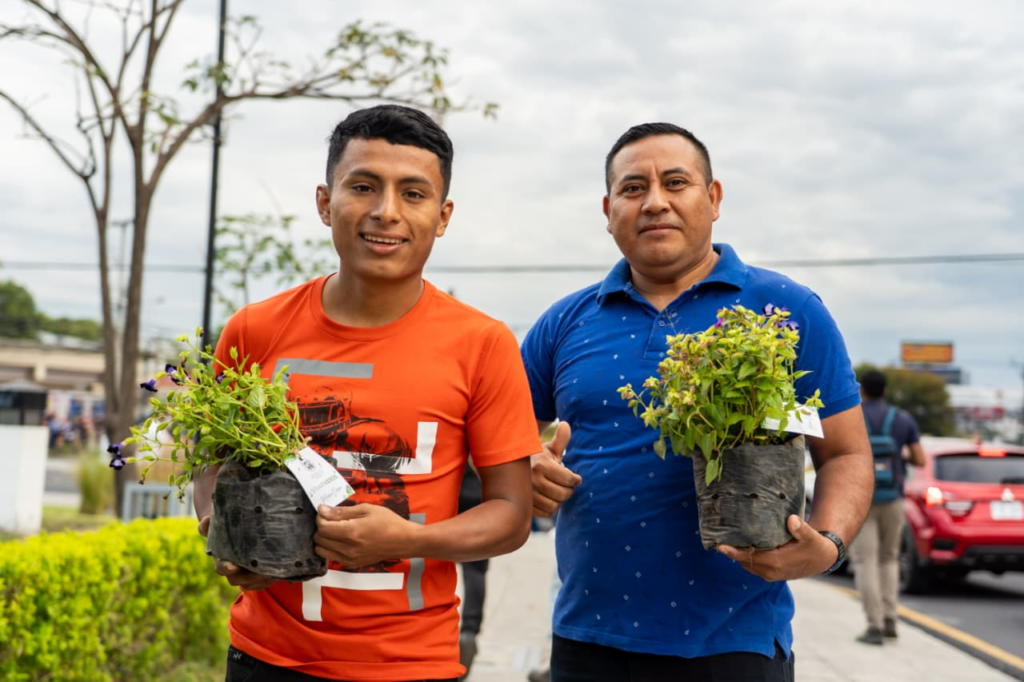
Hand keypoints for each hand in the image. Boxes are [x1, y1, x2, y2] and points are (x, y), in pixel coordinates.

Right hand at [198, 515, 276, 590]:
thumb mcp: (218, 523)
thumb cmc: (226, 527)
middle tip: (262, 570)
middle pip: (237, 580)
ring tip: (274, 572)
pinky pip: (260, 584)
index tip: (233, 566)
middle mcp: (230, 571)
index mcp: (221, 559)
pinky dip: (268, 580)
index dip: (227, 568)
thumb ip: (210, 524)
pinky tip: (279, 572)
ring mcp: (242, 576)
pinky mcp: (254, 578)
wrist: (237, 531)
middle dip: (249, 576)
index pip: (222, 567)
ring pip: (249, 584)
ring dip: (261, 580)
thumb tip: (206, 520)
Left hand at [315, 503, 413, 567]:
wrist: (403, 541)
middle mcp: (348, 549)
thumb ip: (342, 511)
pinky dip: (330, 548)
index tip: (326, 511)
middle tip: (331, 519)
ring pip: (322, 551)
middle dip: (321, 528)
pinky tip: (341, 540)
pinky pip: (332, 557)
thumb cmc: (388, 522)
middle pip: (320, 539)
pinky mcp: (352, 564)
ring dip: (324, 539)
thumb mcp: (366, 509)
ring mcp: (349, 559)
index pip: (322, 528)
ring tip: (334, 530)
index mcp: (351, 533)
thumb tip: (322, 509)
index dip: (321, 517)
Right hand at [531, 422, 581, 517]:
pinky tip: (549, 499)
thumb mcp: (548, 449)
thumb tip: (566, 424)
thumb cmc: (536, 458)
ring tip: (559, 492)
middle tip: (569, 486)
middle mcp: (532, 481)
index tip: (576, 479)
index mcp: (541, 465)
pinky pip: (545, 513)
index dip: (576, 480)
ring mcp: (527, 495)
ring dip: (560, 501)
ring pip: (554, 506)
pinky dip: (550, 508)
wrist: (513, 470)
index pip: (568, 479)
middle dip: (569, 491)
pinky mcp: (525, 506)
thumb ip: (560, 439)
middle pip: (563, 494)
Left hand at [716, 515, 837, 581]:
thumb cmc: (815, 545)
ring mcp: (770, 574)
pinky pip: (752, 566)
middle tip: (719, 536)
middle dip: (732, 552)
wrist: (822, 559)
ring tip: (727, 540)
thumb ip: (801, 528)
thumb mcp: (811, 536)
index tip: (719, 545)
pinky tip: (741, 546)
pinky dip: (745, 558)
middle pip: (744, 561)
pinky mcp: (771, 574)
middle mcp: (771, 571)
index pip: (749, 557)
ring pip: (747, 565)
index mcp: (776, 562)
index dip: (733, 552)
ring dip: (738, 555)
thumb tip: (791, 520)